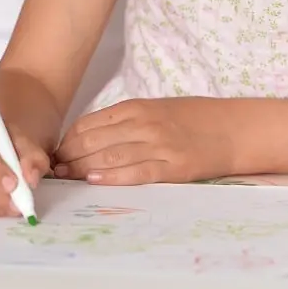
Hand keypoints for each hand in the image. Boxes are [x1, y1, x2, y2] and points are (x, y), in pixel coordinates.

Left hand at [54, 97, 236, 184]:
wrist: (234, 128)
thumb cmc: (192, 120)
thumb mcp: (154, 110)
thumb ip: (123, 122)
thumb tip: (88, 138)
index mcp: (135, 108)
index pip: (88, 124)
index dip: (67, 141)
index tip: (55, 153)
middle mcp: (143, 124)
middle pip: (94, 140)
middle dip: (69, 156)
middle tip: (53, 169)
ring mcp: (159, 144)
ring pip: (110, 155)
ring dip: (83, 167)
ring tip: (66, 177)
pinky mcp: (175, 166)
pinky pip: (138, 171)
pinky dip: (114, 176)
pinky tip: (95, 180)